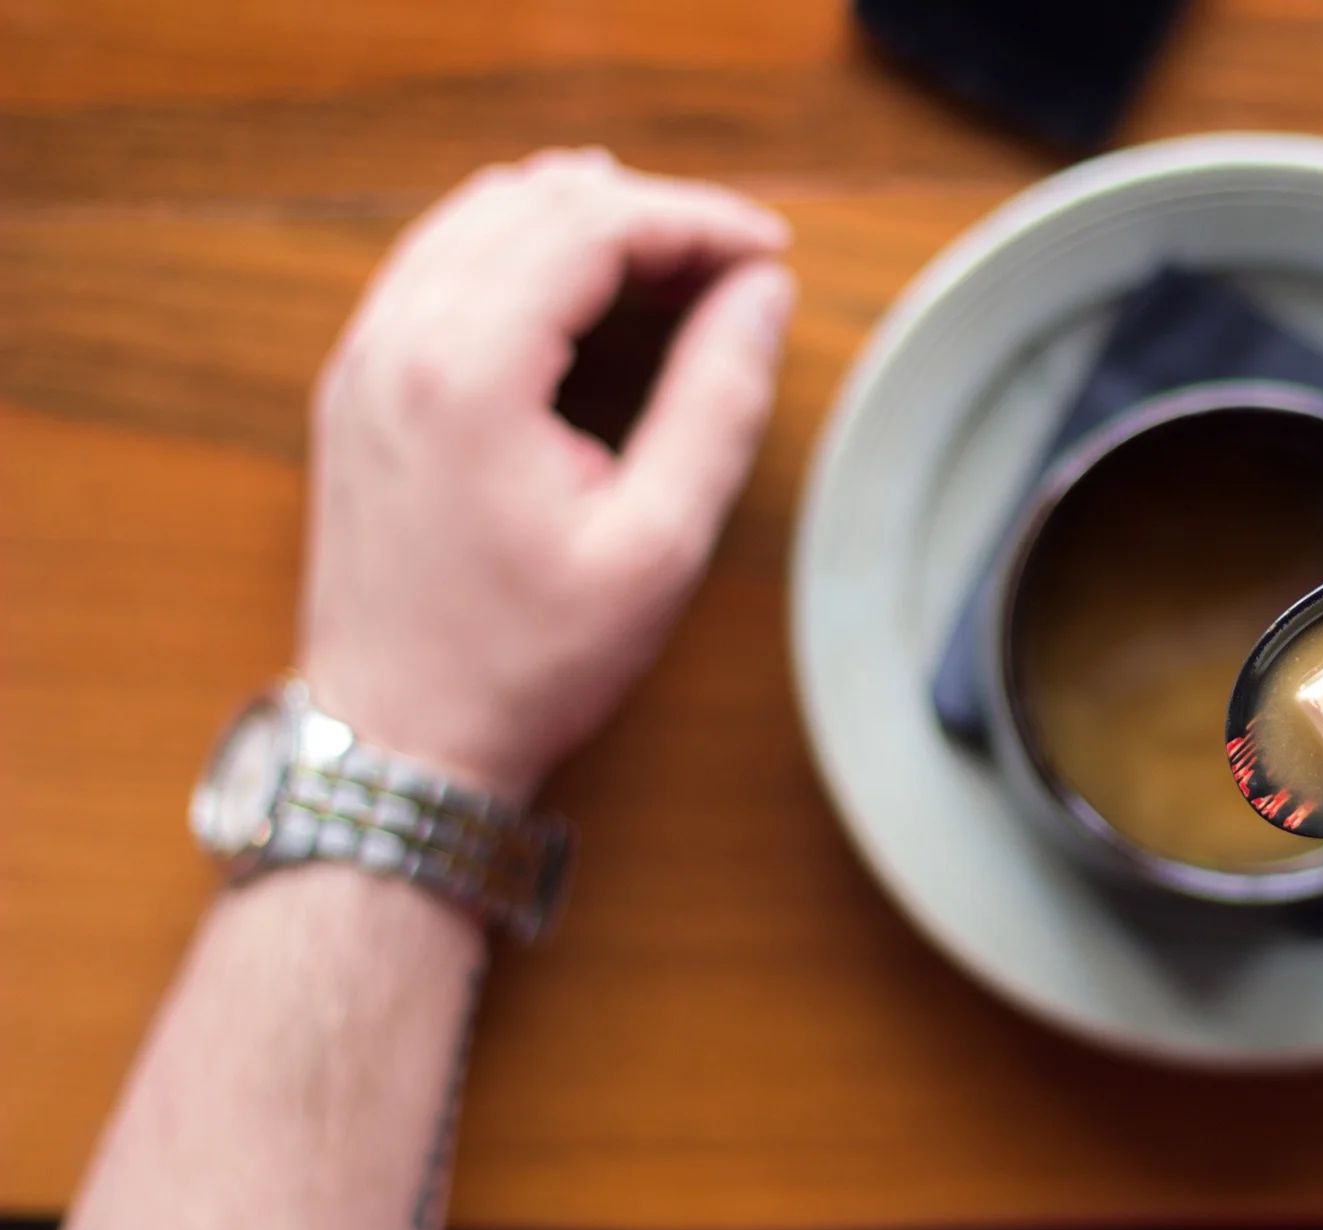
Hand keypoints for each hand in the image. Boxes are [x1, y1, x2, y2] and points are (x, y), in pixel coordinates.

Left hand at [299, 148, 792, 800]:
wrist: (399, 739)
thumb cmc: (527, 662)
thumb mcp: (658, 545)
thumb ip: (718, 401)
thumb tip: (761, 293)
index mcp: (465, 371)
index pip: (588, 225)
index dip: (693, 220)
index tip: (770, 250)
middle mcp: (396, 341)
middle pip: (533, 201)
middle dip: (647, 211)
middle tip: (734, 262)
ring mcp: (363, 358)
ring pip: (478, 216)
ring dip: (582, 219)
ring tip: (673, 265)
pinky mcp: (357, 385)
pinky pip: (437, 261)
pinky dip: (521, 248)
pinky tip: (581, 289)